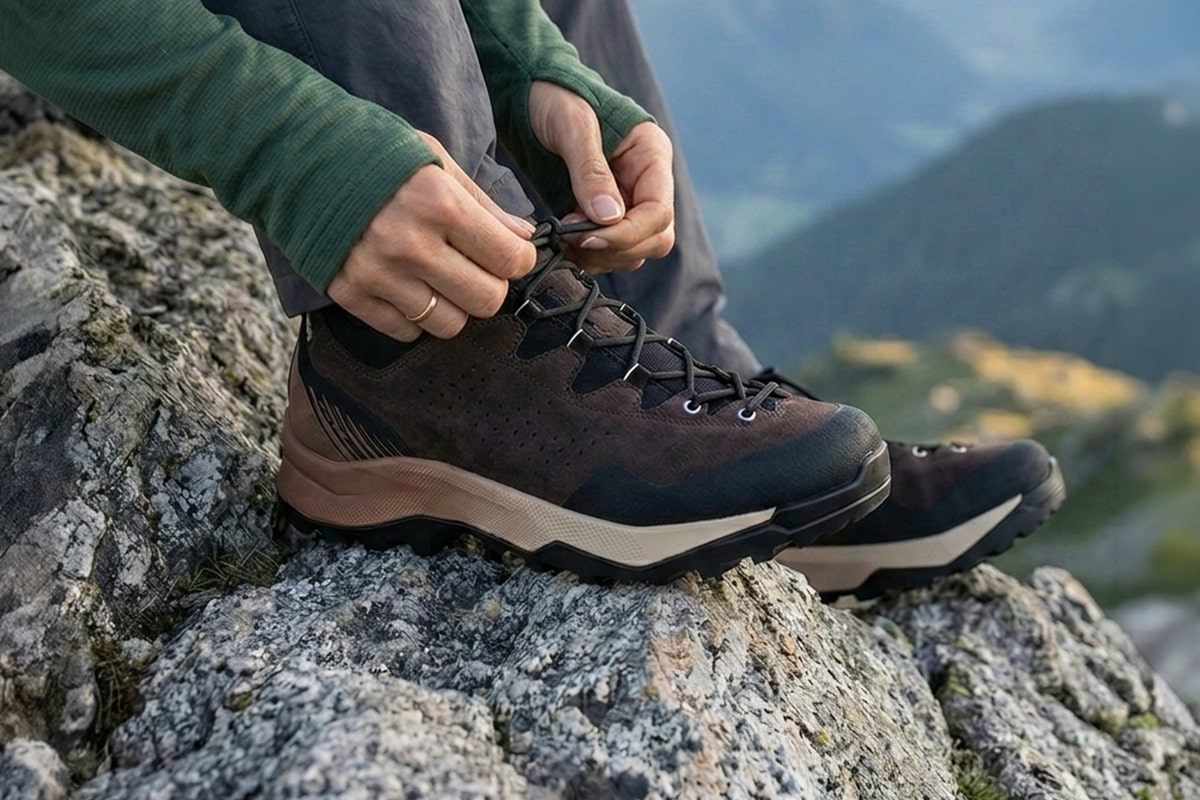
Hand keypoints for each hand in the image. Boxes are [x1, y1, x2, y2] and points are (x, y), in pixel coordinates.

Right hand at [327, 132, 537, 340]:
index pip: (510, 259)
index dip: (519, 259)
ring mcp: (376, 274)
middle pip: (486, 300)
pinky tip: (406, 284)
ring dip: (453, 305)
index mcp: (438, 203)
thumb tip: (524, 237)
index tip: (510, 253)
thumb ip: (482, 202)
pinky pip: (406, 331)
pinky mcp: (348, 293)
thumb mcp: (434, 159)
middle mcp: (409, 244)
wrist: (295, 157)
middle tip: (476, 267)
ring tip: (439, 277)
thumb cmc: (374, 153)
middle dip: (490, 285)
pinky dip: (415, 315)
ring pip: (448, 324)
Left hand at [528, 81, 674, 272]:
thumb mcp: (572, 126)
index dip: (627, 234)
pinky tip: (563, 238)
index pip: (658, 213)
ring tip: (564, 235)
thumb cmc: (555, 97)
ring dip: (600, 255)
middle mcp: (646, 183)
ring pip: (633, 251)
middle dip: (616, 247)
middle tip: (573, 237)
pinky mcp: (604, 215)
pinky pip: (608, 250)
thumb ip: (590, 171)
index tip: (587, 236)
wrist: (530, 93)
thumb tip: (609, 219)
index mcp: (651, 156)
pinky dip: (588, 254)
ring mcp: (627, 201)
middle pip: (654, 238)